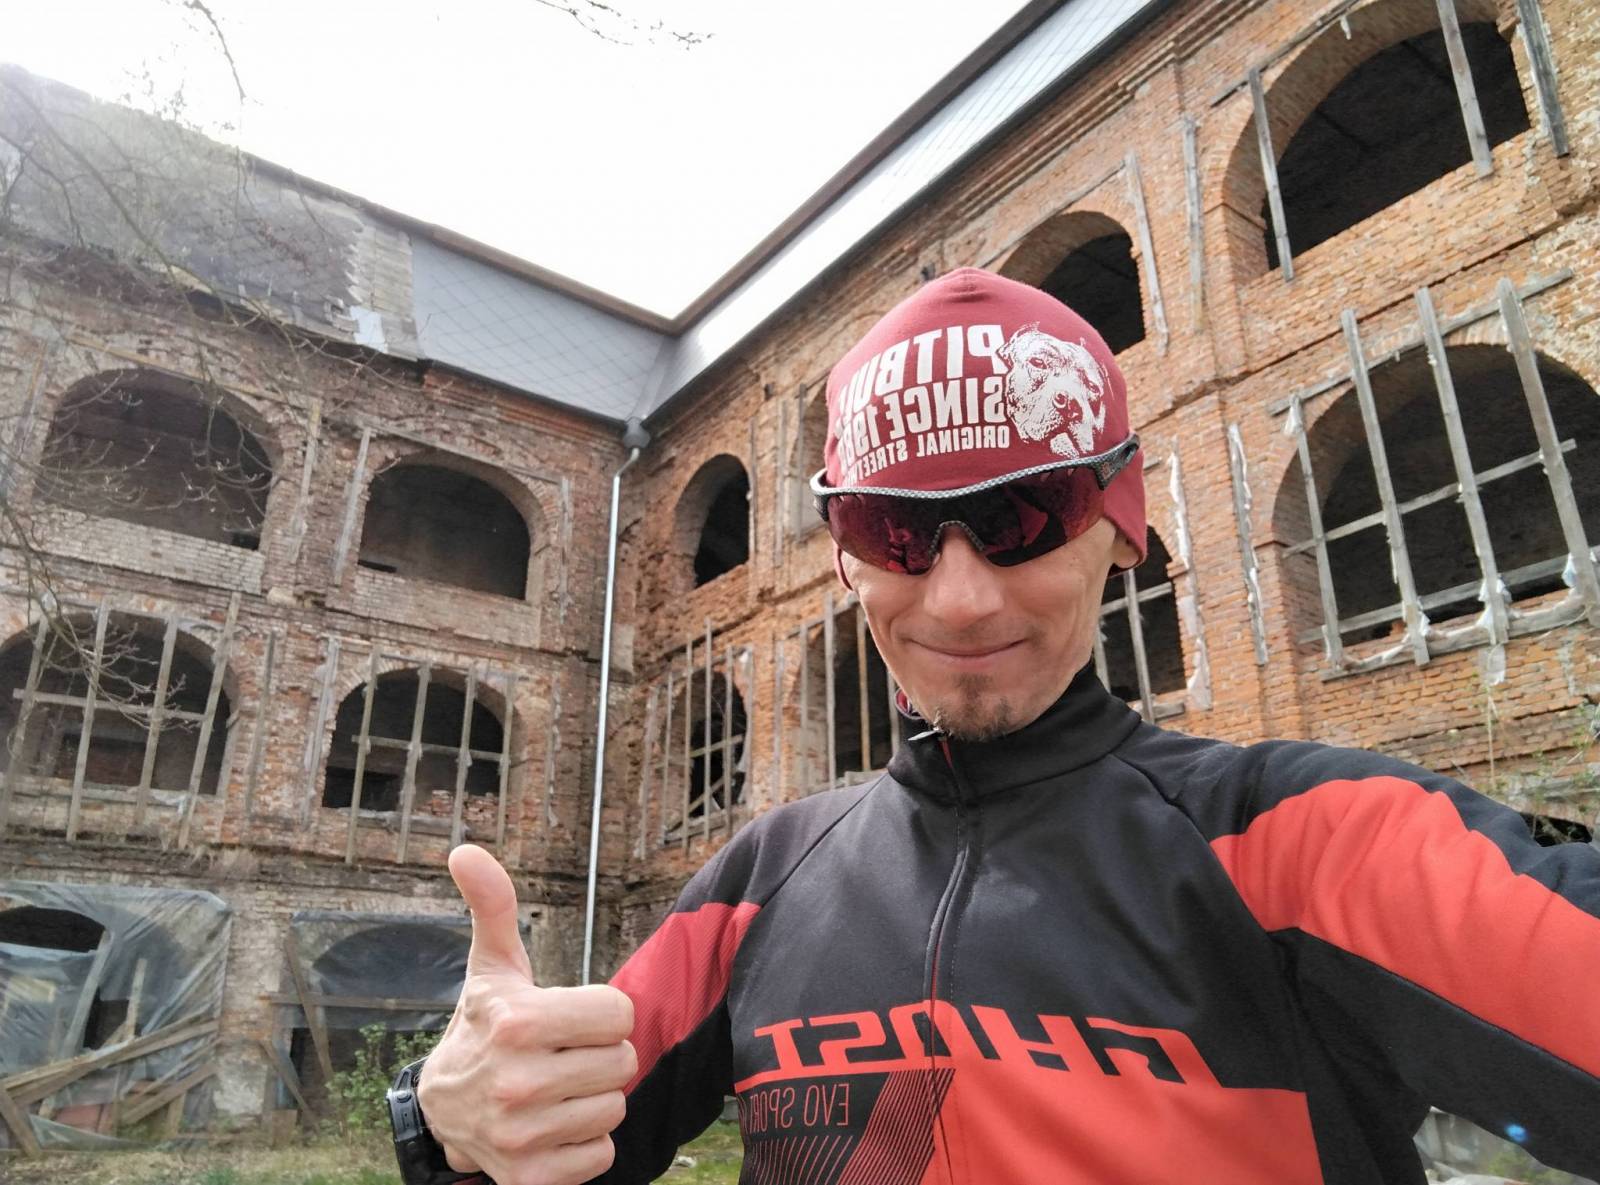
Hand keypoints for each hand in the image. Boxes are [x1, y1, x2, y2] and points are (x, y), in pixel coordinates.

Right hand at [418, 844, 636, 1184]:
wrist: (440, 1114)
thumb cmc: (482, 1028)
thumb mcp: (492, 968)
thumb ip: (493, 906)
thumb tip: (465, 850)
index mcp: (517, 1024)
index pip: (620, 1014)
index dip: (601, 1013)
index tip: (570, 1017)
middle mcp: (517, 1083)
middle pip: (622, 1062)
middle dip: (598, 1055)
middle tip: (561, 1055)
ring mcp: (522, 1137)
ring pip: (614, 1109)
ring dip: (592, 1100)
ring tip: (555, 1090)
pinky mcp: (531, 1180)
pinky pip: (601, 1156)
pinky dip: (583, 1144)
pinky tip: (552, 1127)